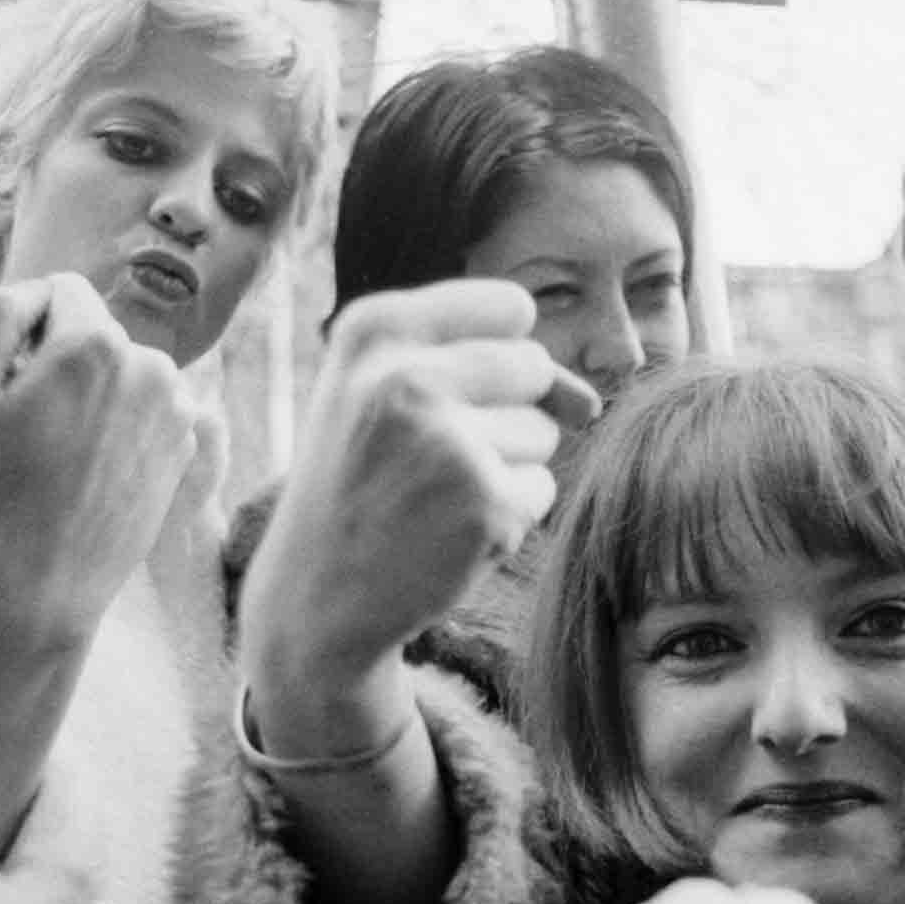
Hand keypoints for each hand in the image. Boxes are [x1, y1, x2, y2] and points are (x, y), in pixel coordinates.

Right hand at [0, 273, 200, 647]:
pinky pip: (144, 413)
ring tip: (56, 452)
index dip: (24, 323)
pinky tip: (87, 472)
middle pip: (95, 334)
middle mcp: (152, 368)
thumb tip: (27, 293)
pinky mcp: (185, 452)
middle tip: (25, 422)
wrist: (42, 580)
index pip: (61, 290)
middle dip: (59, 360)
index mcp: (99, 343)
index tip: (5, 374)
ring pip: (122, 374)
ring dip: (91, 393)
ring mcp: (176, 412)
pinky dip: (117, 428)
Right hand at [240, 279, 597, 691]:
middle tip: (430, 459)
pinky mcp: (484, 503)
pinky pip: (542, 489)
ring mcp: (447, 440)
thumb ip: (489, 364)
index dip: (498, 357)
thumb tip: (588, 402)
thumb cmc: (364, 484)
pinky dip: (507, 517)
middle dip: (505, 415)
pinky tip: (446, 533)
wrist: (316, 597)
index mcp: (373, 329)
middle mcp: (406, 375)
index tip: (446, 396)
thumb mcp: (389, 396)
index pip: (511, 306)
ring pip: (542, 431)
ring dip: (504, 469)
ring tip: (431, 497)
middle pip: (534, 366)